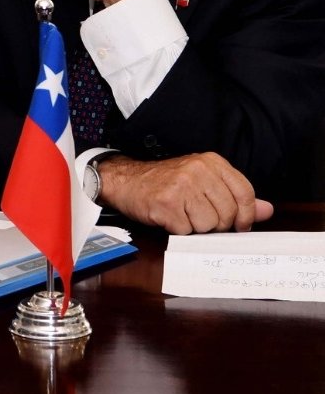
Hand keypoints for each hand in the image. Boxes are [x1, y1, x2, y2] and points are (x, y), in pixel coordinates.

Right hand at [97, 152, 274, 233]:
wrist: (126, 181)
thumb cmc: (166, 183)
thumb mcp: (204, 182)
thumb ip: (236, 196)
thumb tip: (267, 210)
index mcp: (211, 162)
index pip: (245, 193)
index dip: (244, 216)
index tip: (237, 225)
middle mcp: (198, 170)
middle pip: (228, 214)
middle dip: (216, 223)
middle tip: (197, 215)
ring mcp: (181, 185)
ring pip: (209, 225)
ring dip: (195, 227)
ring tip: (181, 213)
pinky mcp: (167, 203)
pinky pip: (187, 231)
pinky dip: (178, 230)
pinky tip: (169, 217)